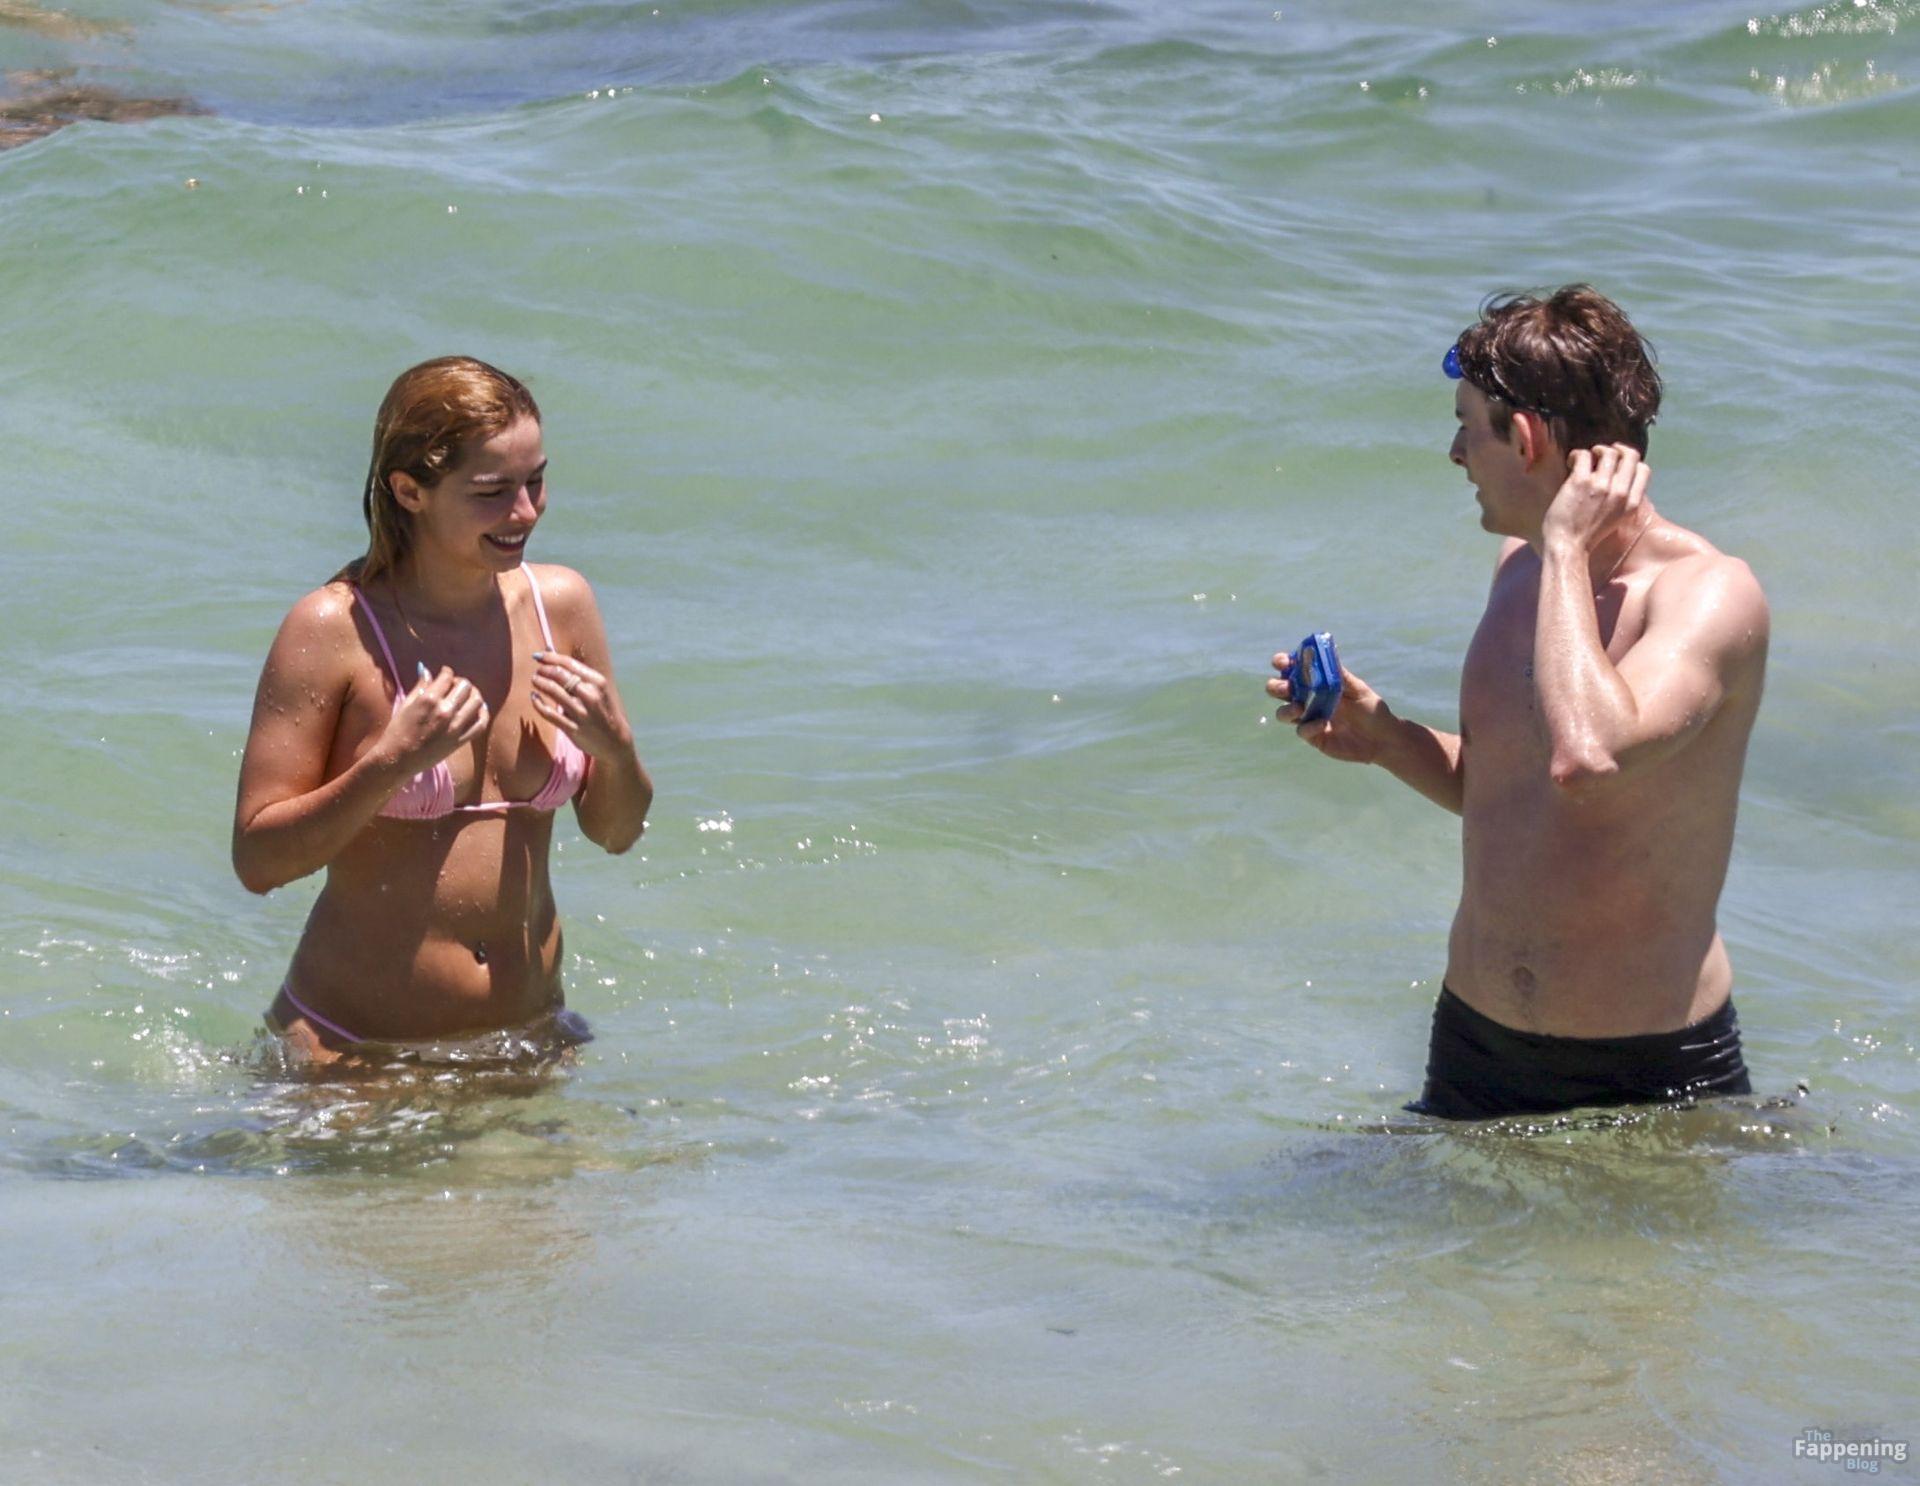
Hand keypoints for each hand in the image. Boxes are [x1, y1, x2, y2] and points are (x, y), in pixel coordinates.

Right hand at [374, 665, 488, 775]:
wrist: (398, 759)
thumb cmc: (397, 731)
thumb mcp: (406, 705)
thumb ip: (420, 687)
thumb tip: (427, 670)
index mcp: (429, 699)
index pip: (447, 677)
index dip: (447, 672)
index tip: (445, 674)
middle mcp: (445, 711)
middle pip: (465, 686)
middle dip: (461, 682)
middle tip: (455, 686)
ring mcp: (455, 726)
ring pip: (477, 702)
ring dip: (474, 695)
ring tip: (468, 696)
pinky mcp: (460, 741)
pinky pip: (480, 725)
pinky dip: (483, 714)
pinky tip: (479, 710)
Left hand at [531, 651, 631, 760]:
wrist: (615, 740)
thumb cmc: (603, 710)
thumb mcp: (597, 689)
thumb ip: (576, 673)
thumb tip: (550, 652)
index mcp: (597, 682)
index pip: (569, 663)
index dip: (550, 657)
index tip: (538, 656)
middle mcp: (590, 695)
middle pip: (559, 675)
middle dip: (544, 670)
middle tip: (537, 671)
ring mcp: (581, 712)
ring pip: (552, 691)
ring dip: (539, 683)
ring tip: (535, 680)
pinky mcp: (572, 728)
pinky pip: (549, 713)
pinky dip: (538, 703)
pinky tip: (534, 698)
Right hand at [1267, 650, 1393, 763]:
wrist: (1382, 738)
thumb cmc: (1370, 710)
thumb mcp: (1357, 689)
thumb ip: (1340, 674)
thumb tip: (1328, 653)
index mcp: (1315, 682)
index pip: (1291, 670)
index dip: (1282, 663)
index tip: (1283, 662)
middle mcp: (1307, 699)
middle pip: (1278, 690)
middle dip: (1276, 686)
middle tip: (1286, 688)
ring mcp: (1308, 718)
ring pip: (1283, 713)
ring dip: (1286, 709)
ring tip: (1299, 707)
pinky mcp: (1313, 737)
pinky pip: (1302, 731)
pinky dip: (1309, 726)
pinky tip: (1323, 724)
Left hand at [1543, 443, 1649, 555]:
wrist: (1568, 546)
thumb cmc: (1587, 536)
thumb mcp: (1616, 519)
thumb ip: (1622, 501)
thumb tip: (1620, 481)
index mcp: (1631, 503)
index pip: (1644, 470)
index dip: (1631, 462)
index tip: (1618, 464)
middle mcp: (1620, 492)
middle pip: (1630, 455)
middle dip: (1617, 449)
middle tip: (1602, 453)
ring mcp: (1601, 486)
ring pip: (1608, 452)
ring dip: (1597, 450)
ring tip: (1586, 458)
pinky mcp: (1580, 482)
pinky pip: (1584, 454)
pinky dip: (1577, 454)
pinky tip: (1571, 463)